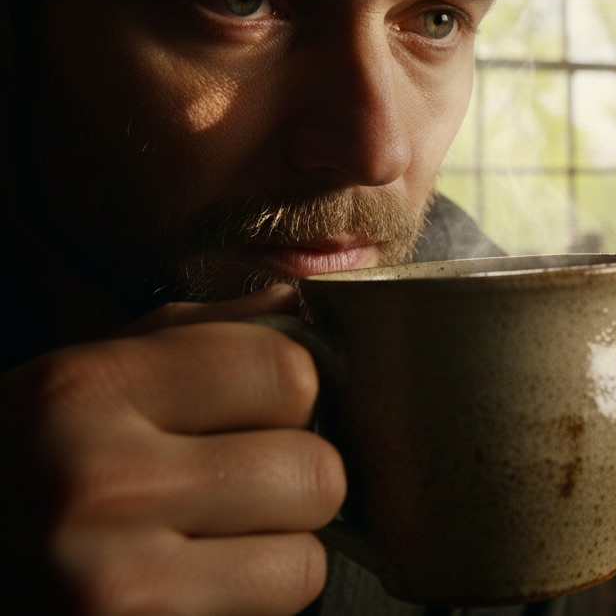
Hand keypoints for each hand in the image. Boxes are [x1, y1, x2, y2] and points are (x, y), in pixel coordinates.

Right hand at [0, 285, 345, 614]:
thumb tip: (299, 301)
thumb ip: (192, 337)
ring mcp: (117, 580)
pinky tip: (188, 586)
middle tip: (230, 490)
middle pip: (316, 471)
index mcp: (83, 390)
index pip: (287, 371)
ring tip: (206, 545)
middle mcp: (100, 482)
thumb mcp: (76, 383)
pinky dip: (248, 602)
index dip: (288, 393)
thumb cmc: (21, 469)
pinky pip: (274, 615)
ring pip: (306, 560)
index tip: (253, 410)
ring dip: (275, 554)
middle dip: (290, 482)